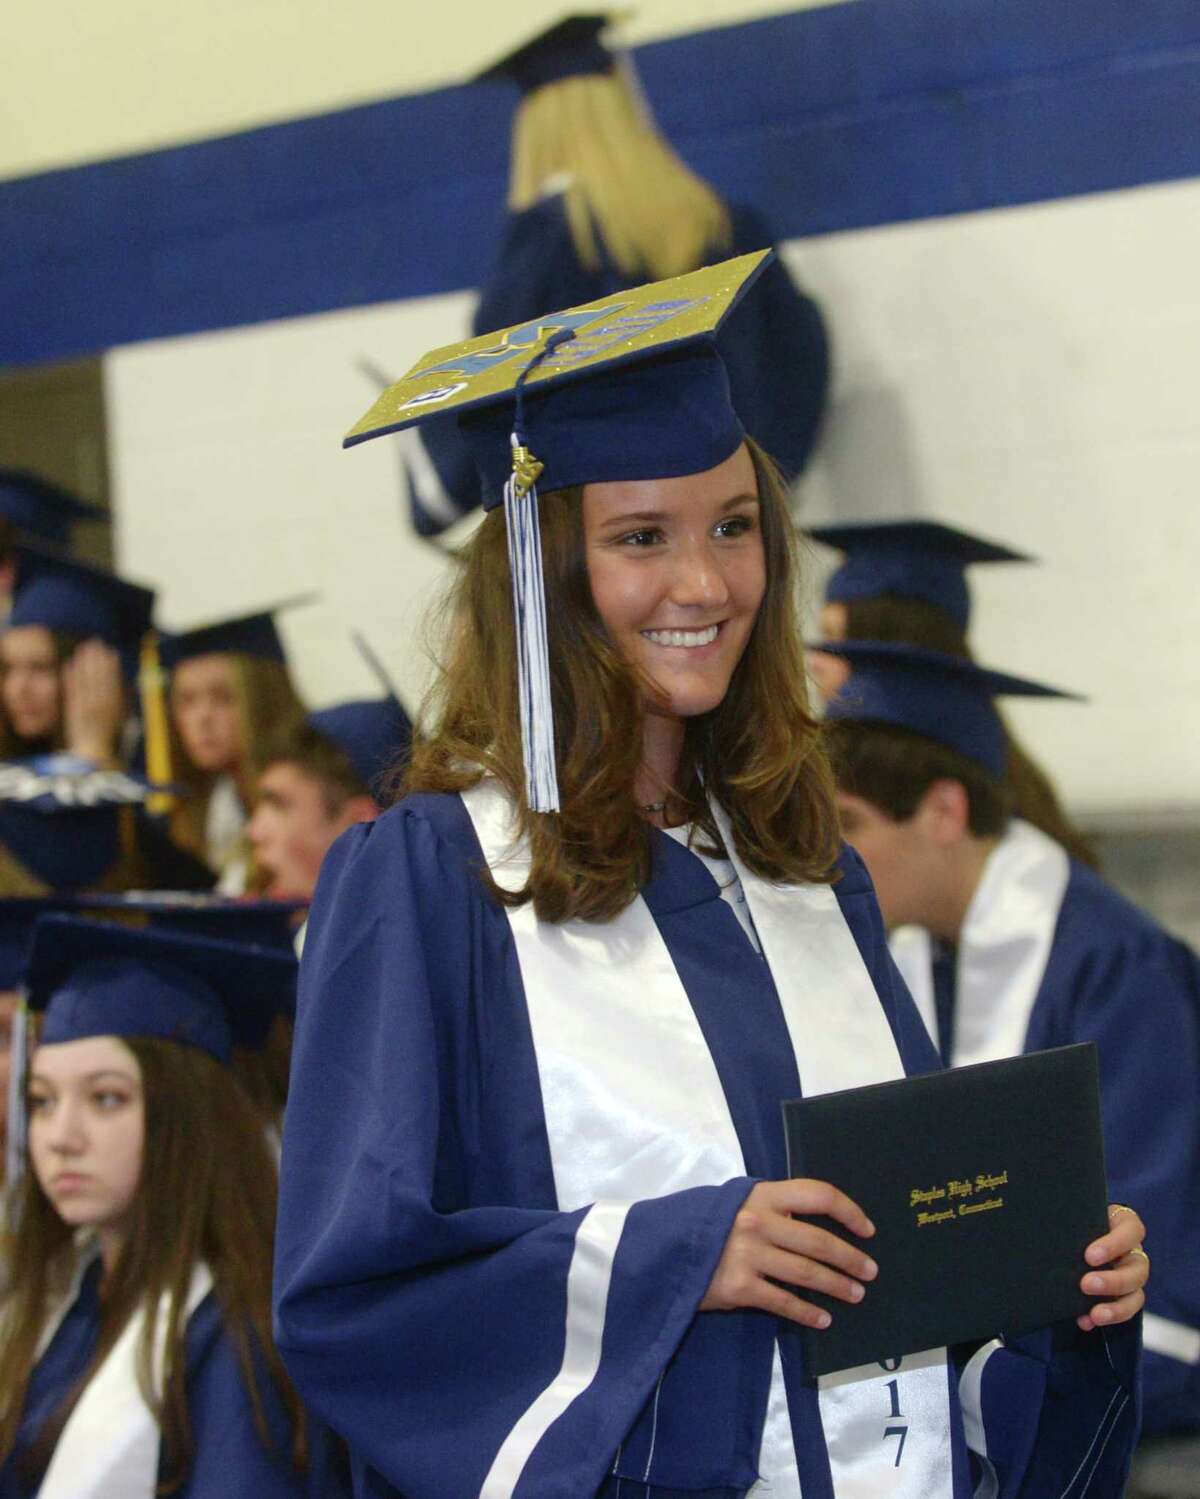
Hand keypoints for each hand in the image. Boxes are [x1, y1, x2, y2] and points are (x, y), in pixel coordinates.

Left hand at [62, 639, 123, 764]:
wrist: (94, 756)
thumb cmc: (108, 738)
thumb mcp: (120, 719)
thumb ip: (120, 701)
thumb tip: (123, 683)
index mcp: (116, 708)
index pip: (113, 682)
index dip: (111, 666)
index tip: (109, 652)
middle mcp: (102, 707)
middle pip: (99, 678)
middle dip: (97, 660)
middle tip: (94, 644)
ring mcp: (87, 709)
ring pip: (85, 681)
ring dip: (84, 664)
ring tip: (83, 649)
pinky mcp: (73, 712)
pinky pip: (72, 692)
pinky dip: (71, 678)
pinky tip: (69, 665)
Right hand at [701, 1179, 876, 1329]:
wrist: (663, 1249)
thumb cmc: (708, 1223)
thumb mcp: (737, 1202)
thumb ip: (772, 1207)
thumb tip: (817, 1222)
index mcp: (762, 1195)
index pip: (817, 1194)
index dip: (848, 1211)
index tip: (867, 1229)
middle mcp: (758, 1222)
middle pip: (818, 1241)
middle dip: (850, 1259)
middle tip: (869, 1272)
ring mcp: (748, 1255)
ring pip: (806, 1273)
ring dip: (837, 1286)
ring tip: (855, 1295)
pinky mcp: (739, 1287)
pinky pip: (783, 1301)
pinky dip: (807, 1312)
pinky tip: (822, 1319)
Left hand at [1076, 1202, 1148, 1331]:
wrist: (1069, 1234)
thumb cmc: (1074, 1219)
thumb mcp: (1077, 1216)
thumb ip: (1073, 1223)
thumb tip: (1049, 1230)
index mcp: (1125, 1224)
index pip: (1131, 1231)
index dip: (1114, 1245)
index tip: (1088, 1256)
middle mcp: (1133, 1251)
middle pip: (1138, 1268)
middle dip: (1114, 1281)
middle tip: (1086, 1285)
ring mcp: (1131, 1275)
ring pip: (1136, 1295)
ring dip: (1116, 1308)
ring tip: (1094, 1315)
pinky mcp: (1124, 1296)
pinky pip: (1122, 1311)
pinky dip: (1104, 1317)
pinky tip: (1085, 1321)